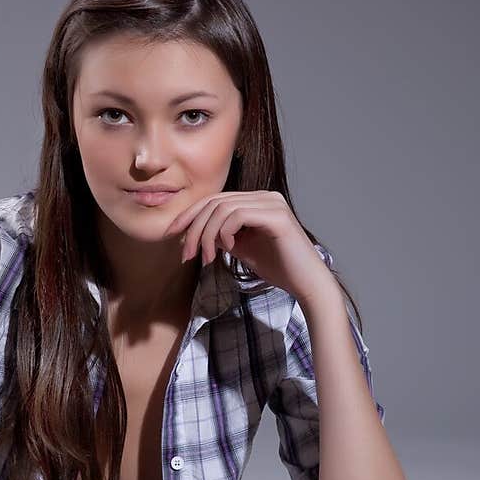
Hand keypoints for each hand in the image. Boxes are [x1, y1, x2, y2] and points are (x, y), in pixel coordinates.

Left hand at [163, 189, 336, 308]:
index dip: (190, 216)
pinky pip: (237, 216)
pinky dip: (225, 233)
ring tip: (207, 258)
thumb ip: (223, 236)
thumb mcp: (242, 249)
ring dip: (207, 235)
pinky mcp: (277, 216)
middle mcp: (265, 196)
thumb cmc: (278, 268)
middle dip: (194, 227)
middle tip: (185, 253)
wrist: (306, 284)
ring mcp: (272, 203)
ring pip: (222, 209)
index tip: (172, 236)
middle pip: (215, 202)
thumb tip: (196, 232)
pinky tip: (228, 250)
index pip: (215, 201)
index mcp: (257, 201)